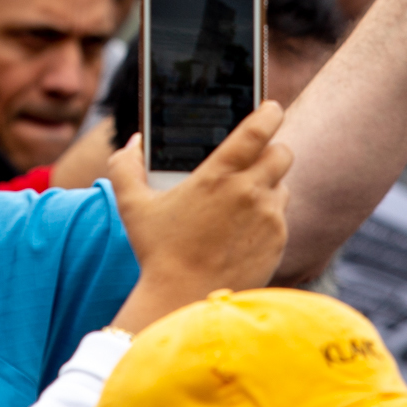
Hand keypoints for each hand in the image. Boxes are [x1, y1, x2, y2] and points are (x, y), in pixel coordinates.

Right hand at [107, 103, 292, 330]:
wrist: (183, 300)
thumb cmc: (157, 252)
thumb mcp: (132, 206)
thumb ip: (124, 166)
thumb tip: (133, 142)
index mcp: (217, 175)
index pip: (258, 129)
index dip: (269, 112)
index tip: (271, 106)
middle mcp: (249, 192)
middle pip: (282, 153)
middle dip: (272, 149)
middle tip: (256, 157)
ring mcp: (268, 218)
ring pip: (282, 186)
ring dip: (268, 186)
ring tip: (242, 200)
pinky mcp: (278, 242)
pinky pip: (281, 218)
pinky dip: (268, 217)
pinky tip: (244, 230)